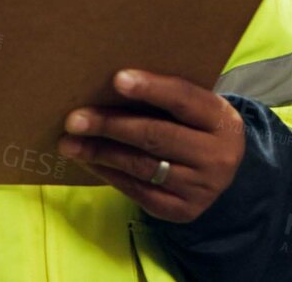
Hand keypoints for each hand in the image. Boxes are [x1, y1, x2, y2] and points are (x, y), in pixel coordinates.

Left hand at [59, 69, 245, 222]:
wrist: (220, 172)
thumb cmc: (194, 127)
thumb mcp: (195, 109)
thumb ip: (166, 98)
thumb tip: (110, 84)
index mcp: (221, 120)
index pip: (184, 99)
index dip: (151, 89)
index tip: (117, 79)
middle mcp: (217, 156)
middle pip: (155, 136)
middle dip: (110, 125)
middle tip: (74, 120)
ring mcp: (201, 188)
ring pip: (142, 166)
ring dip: (101, 153)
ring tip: (70, 144)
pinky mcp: (183, 211)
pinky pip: (139, 191)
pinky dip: (111, 175)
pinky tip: (90, 163)